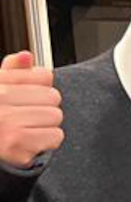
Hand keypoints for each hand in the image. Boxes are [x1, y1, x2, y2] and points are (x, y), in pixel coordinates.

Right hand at [0, 52, 62, 167]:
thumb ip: (12, 72)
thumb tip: (27, 56)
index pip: (43, 75)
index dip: (41, 88)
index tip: (31, 97)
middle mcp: (1, 101)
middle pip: (53, 96)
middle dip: (45, 109)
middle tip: (28, 118)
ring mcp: (9, 124)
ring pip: (55, 116)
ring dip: (47, 126)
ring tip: (29, 131)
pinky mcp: (19, 145)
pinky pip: (55, 136)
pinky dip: (47, 142)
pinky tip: (31, 142)